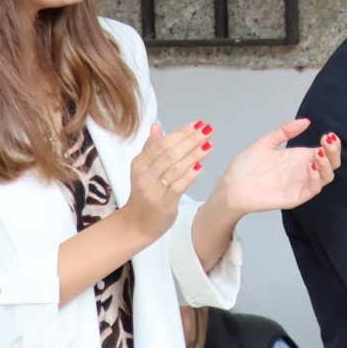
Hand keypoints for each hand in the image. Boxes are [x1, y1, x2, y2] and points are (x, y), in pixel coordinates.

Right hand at [118, 121, 210, 243]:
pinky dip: (190, 176)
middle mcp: (144, 175)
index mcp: (140, 164)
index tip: (199, 124)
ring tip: (209, 144)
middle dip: (191, 140)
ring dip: (194, 155)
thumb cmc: (145, 193)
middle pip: (170, 154)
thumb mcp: (144, 169)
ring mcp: (153, 190)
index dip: (181, 133)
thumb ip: (152, 147)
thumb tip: (157, 125)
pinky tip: (201, 166)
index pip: (162, 144)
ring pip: (175, 169)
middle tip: (209, 130)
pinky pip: (178, 187)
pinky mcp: (163, 204)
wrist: (137, 224)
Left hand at [214, 119, 340, 214]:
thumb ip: (285, 132)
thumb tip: (306, 121)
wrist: (232, 186)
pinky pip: (313, 189)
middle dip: (334, 152)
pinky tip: (310, 167)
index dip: (331, 144)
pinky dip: (316, 178)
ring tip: (318, 154)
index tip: (328, 135)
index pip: (324, 151)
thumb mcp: (266, 143)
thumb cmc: (246, 166)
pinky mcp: (296, 197)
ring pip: (326, 177)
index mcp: (299, 158)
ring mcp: (301, 184)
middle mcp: (304, 171)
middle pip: (330, 164)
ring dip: (327, 165)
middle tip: (328, 142)